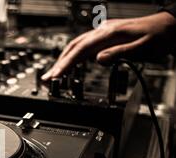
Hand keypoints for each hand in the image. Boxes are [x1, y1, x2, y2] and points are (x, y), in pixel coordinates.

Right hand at [42, 12, 175, 80]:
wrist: (169, 26)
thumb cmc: (158, 37)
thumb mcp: (142, 48)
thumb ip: (119, 54)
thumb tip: (98, 60)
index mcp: (109, 34)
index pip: (80, 50)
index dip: (66, 64)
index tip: (55, 76)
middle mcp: (103, 32)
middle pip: (73, 47)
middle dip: (59, 64)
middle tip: (47, 78)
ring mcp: (103, 33)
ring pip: (77, 46)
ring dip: (64, 60)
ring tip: (54, 74)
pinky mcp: (105, 37)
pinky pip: (84, 46)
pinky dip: (74, 56)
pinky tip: (71, 64)